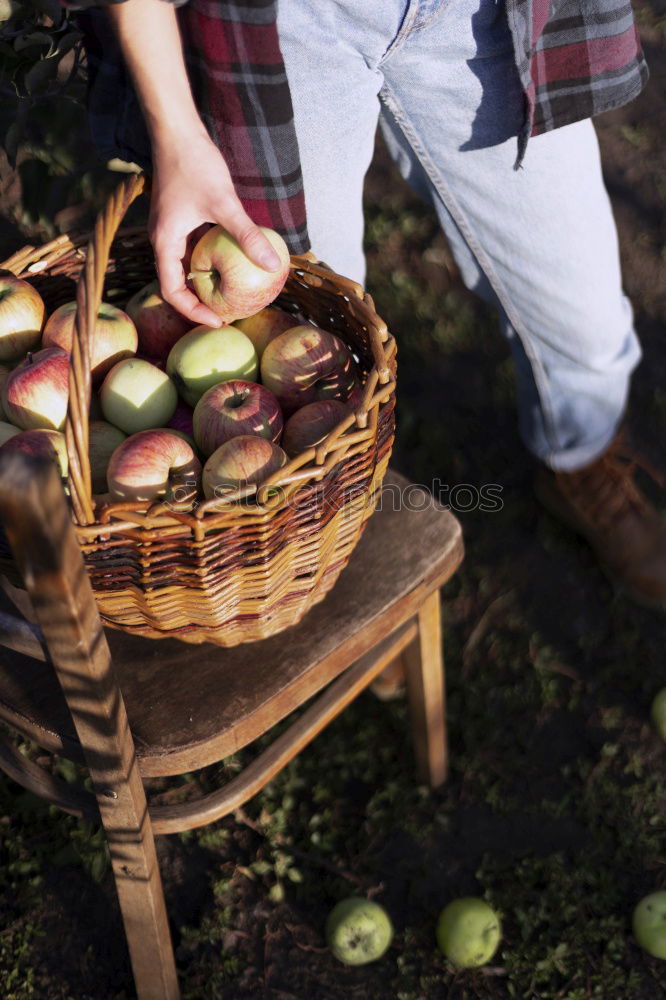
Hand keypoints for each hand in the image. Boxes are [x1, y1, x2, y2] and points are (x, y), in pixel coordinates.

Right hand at [149, 133, 282, 326]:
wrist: (177, 129)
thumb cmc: (195, 164)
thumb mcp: (225, 204)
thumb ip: (247, 236)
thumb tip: (273, 265)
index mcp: (165, 243)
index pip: (172, 291)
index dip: (193, 311)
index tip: (217, 322)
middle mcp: (163, 240)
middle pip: (177, 284)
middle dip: (199, 302)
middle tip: (226, 315)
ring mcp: (170, 229)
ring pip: (184, 267)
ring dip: (203, 283)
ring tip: (228, 296)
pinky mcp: (180, 218)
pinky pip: (191, 249)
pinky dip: (207, 261)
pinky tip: (230, 264)